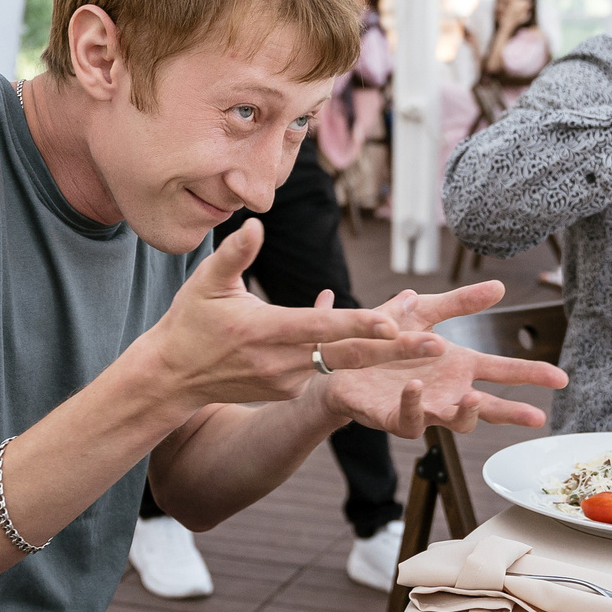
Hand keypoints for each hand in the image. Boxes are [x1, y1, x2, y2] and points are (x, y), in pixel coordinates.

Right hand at [132, 220, 438, 408]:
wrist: (172, 377)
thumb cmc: (189, 322)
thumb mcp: (204, 282)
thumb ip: (234, 254)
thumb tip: (255, 222)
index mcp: (267, 332)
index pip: (323, 328)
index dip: (359, 325)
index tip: (394, 323)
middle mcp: (284, 362)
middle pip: (349, 355)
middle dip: (396, 351)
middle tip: (438, 344)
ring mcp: (288, 380)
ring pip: (343, 362)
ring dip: (384, 354)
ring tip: (429, 342)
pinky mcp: (290, 389)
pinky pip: (326, 367)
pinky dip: (352, 354)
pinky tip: (383, 340)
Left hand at [312, 277, 566, 435]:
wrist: (338, 359)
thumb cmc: (385, 338)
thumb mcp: (424, 311)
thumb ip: (460, 302)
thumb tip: (499, 286)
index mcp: (458, 367)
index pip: (503, 373)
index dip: (531, 375)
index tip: (561, 378)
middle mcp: (446, 392)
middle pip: (488, 409)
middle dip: (513, 413)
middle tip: (538, 417)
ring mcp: (423, 408)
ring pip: (453, 422)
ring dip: (464, 413)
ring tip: (471, 398)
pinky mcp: (393, 416)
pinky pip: (410, 419)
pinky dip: (415, 404)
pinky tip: (416, 387)